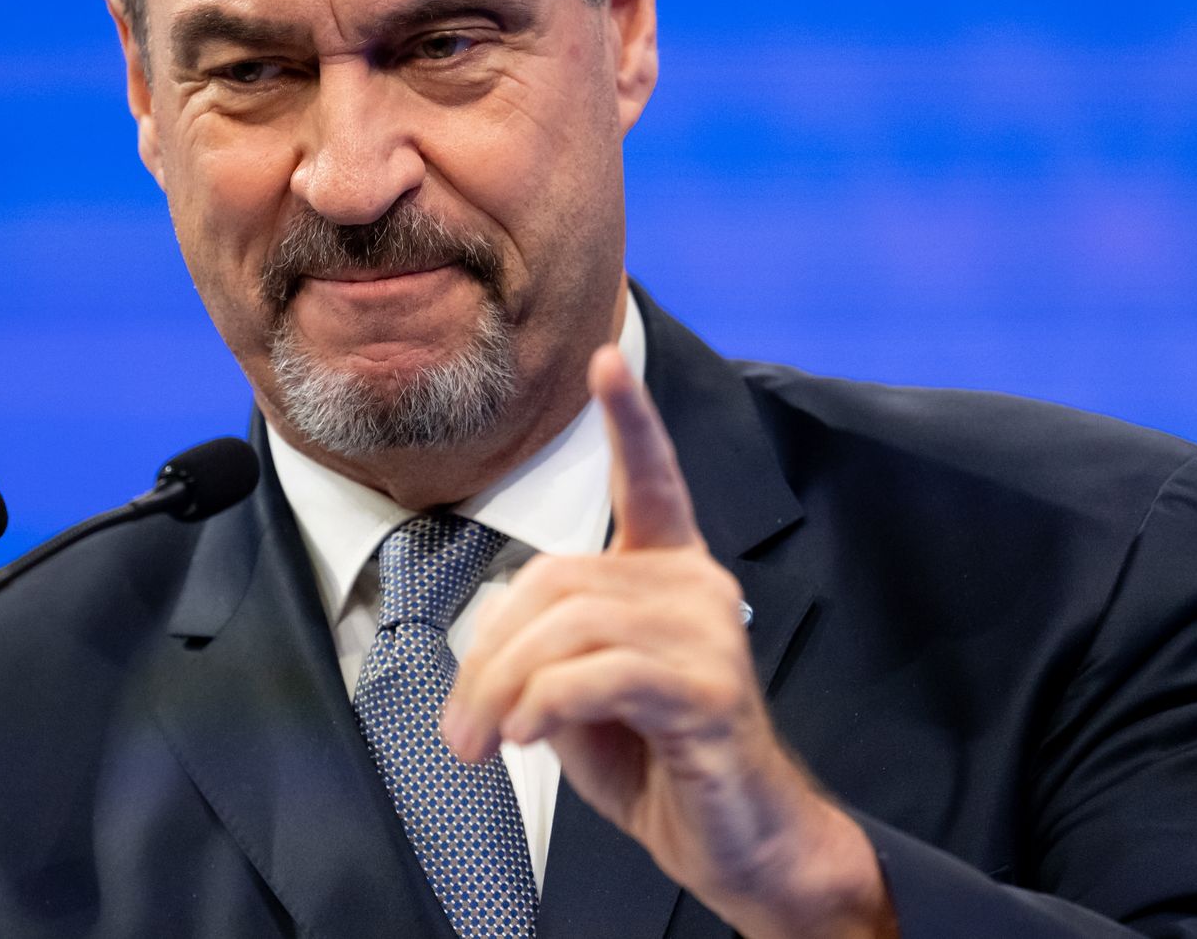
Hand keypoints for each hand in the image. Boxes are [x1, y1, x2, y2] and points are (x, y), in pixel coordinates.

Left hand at [442, 346, 895, 938]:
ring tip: (487, 743)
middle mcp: (696, 586)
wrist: (737, 840)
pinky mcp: (709, 690)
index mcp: (669, 571)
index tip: (605, 357)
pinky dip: (545, 707)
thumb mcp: (579, 692)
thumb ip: (545, 645)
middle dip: (490, 656)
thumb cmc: (653, 758)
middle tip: (460, 728)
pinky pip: (599, 676)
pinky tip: (529, 738)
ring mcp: (709, 634)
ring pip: (570, 630)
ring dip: (506, 691)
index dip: (630, 418)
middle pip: (558, 582)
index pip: (652, 479)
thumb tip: (488, 644)